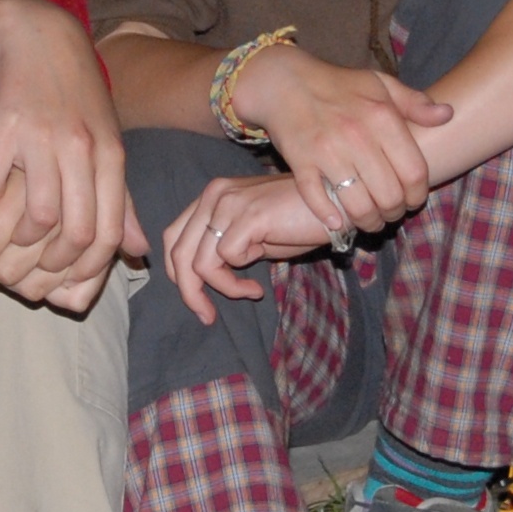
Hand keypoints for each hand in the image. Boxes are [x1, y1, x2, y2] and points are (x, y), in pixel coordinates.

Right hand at [0, 0, 132, 312]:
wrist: (39, 37)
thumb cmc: (77, 97)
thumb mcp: (108, 141)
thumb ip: (122, 198)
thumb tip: (138, 250)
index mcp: (111, 155)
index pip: (108, 230)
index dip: (89, 267)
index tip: (71, 279)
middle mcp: (81, 148)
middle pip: (75, 231)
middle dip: (54, 263)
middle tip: (37, 268)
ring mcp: (43, 137)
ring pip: (37, 215)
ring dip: (20, 238)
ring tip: (12, 236)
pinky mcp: (5, 126)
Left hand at [157, 171, 346, 324]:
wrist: (338, 204)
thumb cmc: (301, 222)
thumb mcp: (255, 237)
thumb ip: (227, 249)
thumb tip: (204, 279)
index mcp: (213, 197)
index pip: (174, 237)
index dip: (178, 273)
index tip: (199, 299)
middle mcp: (215, 195)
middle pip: (178, 252)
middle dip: (189, 292)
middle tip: (208, 316)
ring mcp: (229, 203)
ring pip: (198, 262)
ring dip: (221, 289)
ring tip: (249, 293)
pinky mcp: (247, 216)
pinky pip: (223, 260)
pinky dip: (236, 282)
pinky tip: (259, 285)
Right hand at [230, 44, 451, 240]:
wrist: (286, 81)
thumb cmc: (339, 84)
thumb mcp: (381, 84)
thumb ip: (415, 103)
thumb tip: (448, 115)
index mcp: (382, 116)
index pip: (415, 172)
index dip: (418, 195)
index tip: (413, 200)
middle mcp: (357, 135)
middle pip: (389, 195)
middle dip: (394, 213)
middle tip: (390, 213)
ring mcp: (327, 150)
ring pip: (358, 205)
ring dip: (367, 221)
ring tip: (369, 220)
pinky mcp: (300, 162)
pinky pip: (318, 200)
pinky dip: (329, 217)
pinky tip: (337, 221)